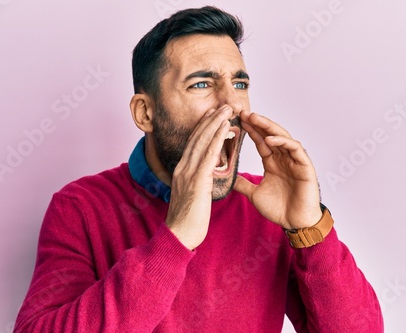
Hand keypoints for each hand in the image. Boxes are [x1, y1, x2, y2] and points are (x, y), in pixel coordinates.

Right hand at [166, 105, 232, 249]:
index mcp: (181, 171)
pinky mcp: (197, 180)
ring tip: (227, 109)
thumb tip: (202, 179)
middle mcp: (183, 167)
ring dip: (215, 123)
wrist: (178, 236)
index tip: (213, 115)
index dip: (203, 128)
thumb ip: (195, 184)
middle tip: (223, 105)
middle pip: (197, 137)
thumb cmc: (187, 221)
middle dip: (210, 119)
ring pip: (202, 141)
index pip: (193, 144)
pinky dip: (216, 138)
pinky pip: (208, 155)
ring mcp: (188, 173)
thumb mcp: (190, 196)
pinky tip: (225, 128)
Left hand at [234, 111, 321, 229]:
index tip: (236, 120)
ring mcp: (295, 161)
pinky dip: (283, 142)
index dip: (250, 130)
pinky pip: (295, 149)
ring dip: (268, 127)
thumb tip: (226, 177)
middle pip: (270, 135)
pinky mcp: (305, 166)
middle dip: (257, 123)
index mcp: (273, 163)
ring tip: (254, 119)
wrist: (296, 224)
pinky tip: (270, 139)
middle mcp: (284, 159)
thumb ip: (242, 184)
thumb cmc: (279, 210)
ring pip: (282, 137)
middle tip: (243, 112)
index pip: (260, 142)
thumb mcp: (254, 194)